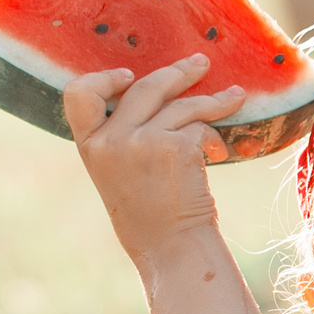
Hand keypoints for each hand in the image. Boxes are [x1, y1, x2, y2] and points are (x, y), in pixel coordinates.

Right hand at [61, 55, 246, 264]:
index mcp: (90, 146)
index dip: (103, 78)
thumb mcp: (119, 175)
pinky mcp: (175, 146)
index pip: (78, 94)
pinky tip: (220, 155)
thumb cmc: (150, 220)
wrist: (172, 250)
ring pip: (183, 105)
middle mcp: (111, 140)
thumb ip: (122, 139)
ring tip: (235, 97)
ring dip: (214, 100)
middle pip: (145, 87)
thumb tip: (150, 97)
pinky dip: (214, 139)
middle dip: (179, 73)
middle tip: (201, 63)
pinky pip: (200, 127)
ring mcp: (142, 140)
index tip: (129, 75)